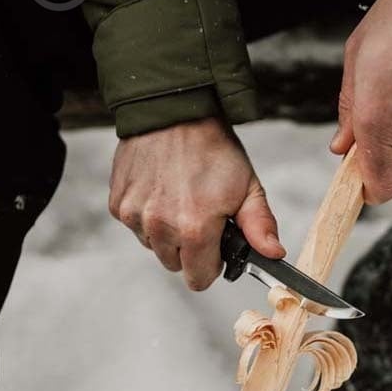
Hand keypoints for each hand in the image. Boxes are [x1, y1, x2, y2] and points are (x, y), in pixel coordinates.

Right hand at [109, 117, 284, 289]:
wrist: (174, 111)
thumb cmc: (212, 148)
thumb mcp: (247, 187)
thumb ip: (260, 226)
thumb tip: (273, 255)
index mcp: (195, 230)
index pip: (199, 279)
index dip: (212, 265)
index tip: (216, 246)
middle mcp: (160, 227)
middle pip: (175, 264)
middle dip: (189, 249)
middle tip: (200, 216)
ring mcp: (135, 216)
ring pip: (153, 246)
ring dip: (166, 233)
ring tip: (179, 198)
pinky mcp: (118, 204)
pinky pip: (135, 226)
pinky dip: (147, 216)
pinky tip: (160, 190)